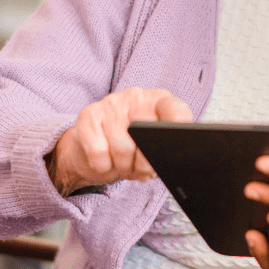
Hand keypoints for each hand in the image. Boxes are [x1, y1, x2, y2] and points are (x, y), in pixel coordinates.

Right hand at [46, 87, 192, 194]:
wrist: (93, 152)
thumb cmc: (131, 149)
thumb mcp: (152, 147)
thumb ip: (164, 150)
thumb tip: (170, 163)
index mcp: (159, 101)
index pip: (176, 109)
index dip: (180, 126)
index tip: (179, 143)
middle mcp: (136, 97)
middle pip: (147, 135)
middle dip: (147, 162)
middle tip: (145, 171)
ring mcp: (111, 104)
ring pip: (122, 148)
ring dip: (124, 166)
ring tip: (124, 166)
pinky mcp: (88, 115)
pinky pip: (98, 151)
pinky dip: (103, 166)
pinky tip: (105, 163)